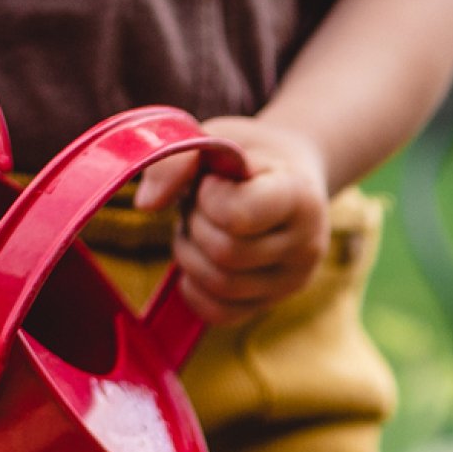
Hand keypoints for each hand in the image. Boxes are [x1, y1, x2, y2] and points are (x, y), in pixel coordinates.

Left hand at [137, 116, 330, 325]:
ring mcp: (291, 281)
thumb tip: (146, 204)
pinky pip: (219, 313)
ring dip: (191, 254)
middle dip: (196, 226)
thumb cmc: (248, 155)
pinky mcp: (270, 303)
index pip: (239, 216)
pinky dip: (194, 288)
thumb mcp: (219, 138)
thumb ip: (180, 158)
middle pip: (225, 254)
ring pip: (220, 286)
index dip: (209, 198)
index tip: (213, 181)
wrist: (290, 177)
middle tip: (201, 205)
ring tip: (199, 227)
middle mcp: (306, 245)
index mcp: (300, 196)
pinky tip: (198, 259)